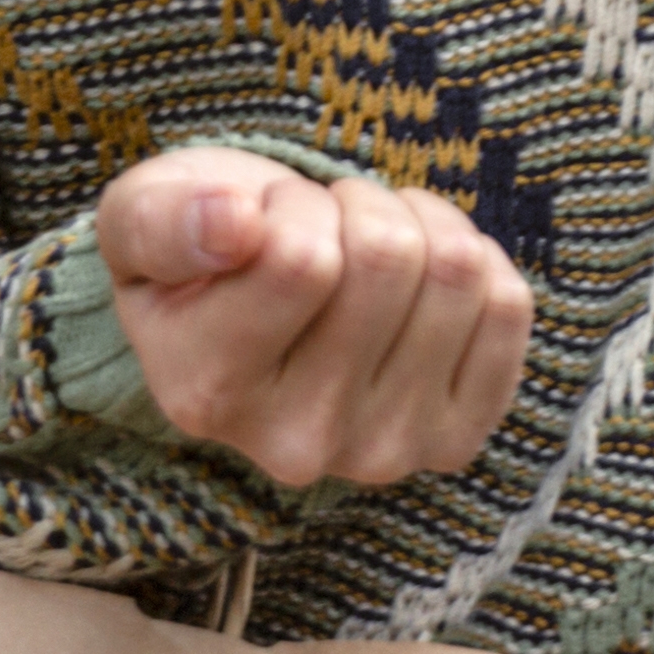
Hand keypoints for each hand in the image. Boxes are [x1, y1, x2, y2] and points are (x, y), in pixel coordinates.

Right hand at [95, 147, 533, 489]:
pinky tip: (418, 279)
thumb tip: (233, 224)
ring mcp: (384, 450)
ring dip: (416, 226)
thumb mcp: (144, 216)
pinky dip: (474, 260)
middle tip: (322, 229)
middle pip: (388, 259)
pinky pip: (510, 306)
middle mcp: (296, 444)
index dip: (291, 203)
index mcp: (207, 392)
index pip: (301, 255)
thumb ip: (166, 221)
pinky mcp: (455, 438)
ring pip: (456, 273)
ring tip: (366, 247)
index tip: (262, 218)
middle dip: (357, 207)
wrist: (251, 319)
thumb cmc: (200, 249)